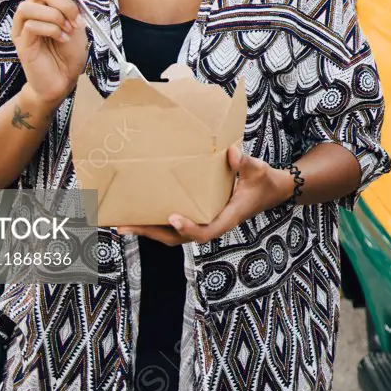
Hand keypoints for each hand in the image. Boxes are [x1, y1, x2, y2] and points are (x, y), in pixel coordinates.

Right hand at [11, 0, 89, 107]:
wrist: (63, 79)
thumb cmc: (69, 50)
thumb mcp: (77, 18)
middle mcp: (31, 7)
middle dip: (66, 3)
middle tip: (78, 20)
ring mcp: (22, 24)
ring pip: (31, 4)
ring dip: (56, 16)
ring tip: (68, 31)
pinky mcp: (20, 41)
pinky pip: (30, 25)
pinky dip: (51, 29)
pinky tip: (61, 39)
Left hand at [116, 146, 293, 245]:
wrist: (268, 191)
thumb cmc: (262, 180)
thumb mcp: (257, 170)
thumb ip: (245, 163)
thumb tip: (231, 153)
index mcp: (228, 217)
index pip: (207, 231)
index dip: (190, 228)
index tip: (173, 218)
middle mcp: (212, 223)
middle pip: (180, 237)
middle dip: (153, 233)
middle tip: (125, 226)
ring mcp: (204, 221)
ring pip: (173, 234)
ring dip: (149, 230)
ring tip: (122, 223)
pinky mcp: (199, 216)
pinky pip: (174, 225)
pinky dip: (156, 223)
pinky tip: (139, 214)